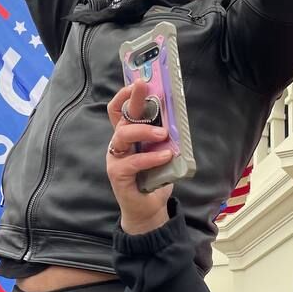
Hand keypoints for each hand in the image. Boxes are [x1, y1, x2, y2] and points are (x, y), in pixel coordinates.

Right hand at [106, 82, 173, 235]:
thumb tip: (177, 117)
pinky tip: (165, 155)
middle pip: (122, 117)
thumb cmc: (154, 178)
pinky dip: (150, 157)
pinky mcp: (118, 174)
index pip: (119, 110)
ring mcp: (115, 158)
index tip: (137, 82)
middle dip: (132, 99)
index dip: (124, 94)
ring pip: (123, 135)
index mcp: (127, 135)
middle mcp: (118, 144)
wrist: (148, 209)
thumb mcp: (161, 151)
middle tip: (144, 87)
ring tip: (163, 133)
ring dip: (144, 130)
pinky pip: (132, 161)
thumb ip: (163, 137)